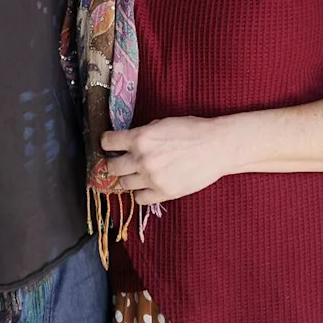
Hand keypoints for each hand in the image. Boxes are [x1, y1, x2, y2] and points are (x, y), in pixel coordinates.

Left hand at [101, 116, 226, 205]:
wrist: (216, 147)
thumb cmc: (191, 130)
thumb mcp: (161, 124)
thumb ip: (142, 134)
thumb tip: (126, 142)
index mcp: (140, 137)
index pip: (108, 142)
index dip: (107, 142)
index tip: (109, 144)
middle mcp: (142, 159)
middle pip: (112, 167)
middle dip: (114, 163)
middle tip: (120, 160)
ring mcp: (152, 178)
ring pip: (124, 184)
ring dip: (128, 177)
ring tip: (137, 172)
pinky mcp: (163, 193)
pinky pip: (139, 198)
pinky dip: (141, 192)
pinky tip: (147, 184)